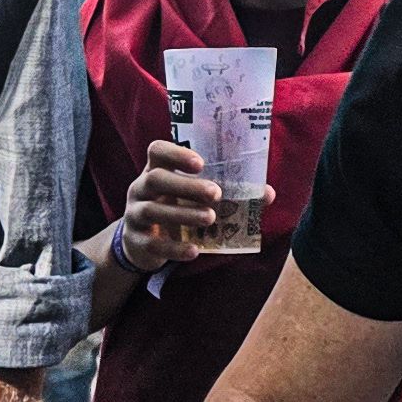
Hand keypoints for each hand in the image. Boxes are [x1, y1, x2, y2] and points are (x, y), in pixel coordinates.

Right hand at [114, 139, 249, 270]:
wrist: (141, 245)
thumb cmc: (175, 210)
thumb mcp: (192, 198)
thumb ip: (226, 192)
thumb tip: (267, 193)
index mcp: (156, 170)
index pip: (157, 151)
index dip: (176, 153)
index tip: (201, 163)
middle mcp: (140, 188)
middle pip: (155, 179)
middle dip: (186, 185)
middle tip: (216, 194)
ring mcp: (135, 214)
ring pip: (153, 210)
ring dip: (183, 214)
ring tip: (211, 218)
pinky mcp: (136, 241)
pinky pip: (154, 244)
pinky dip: (175, 248)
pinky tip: (195, 250)